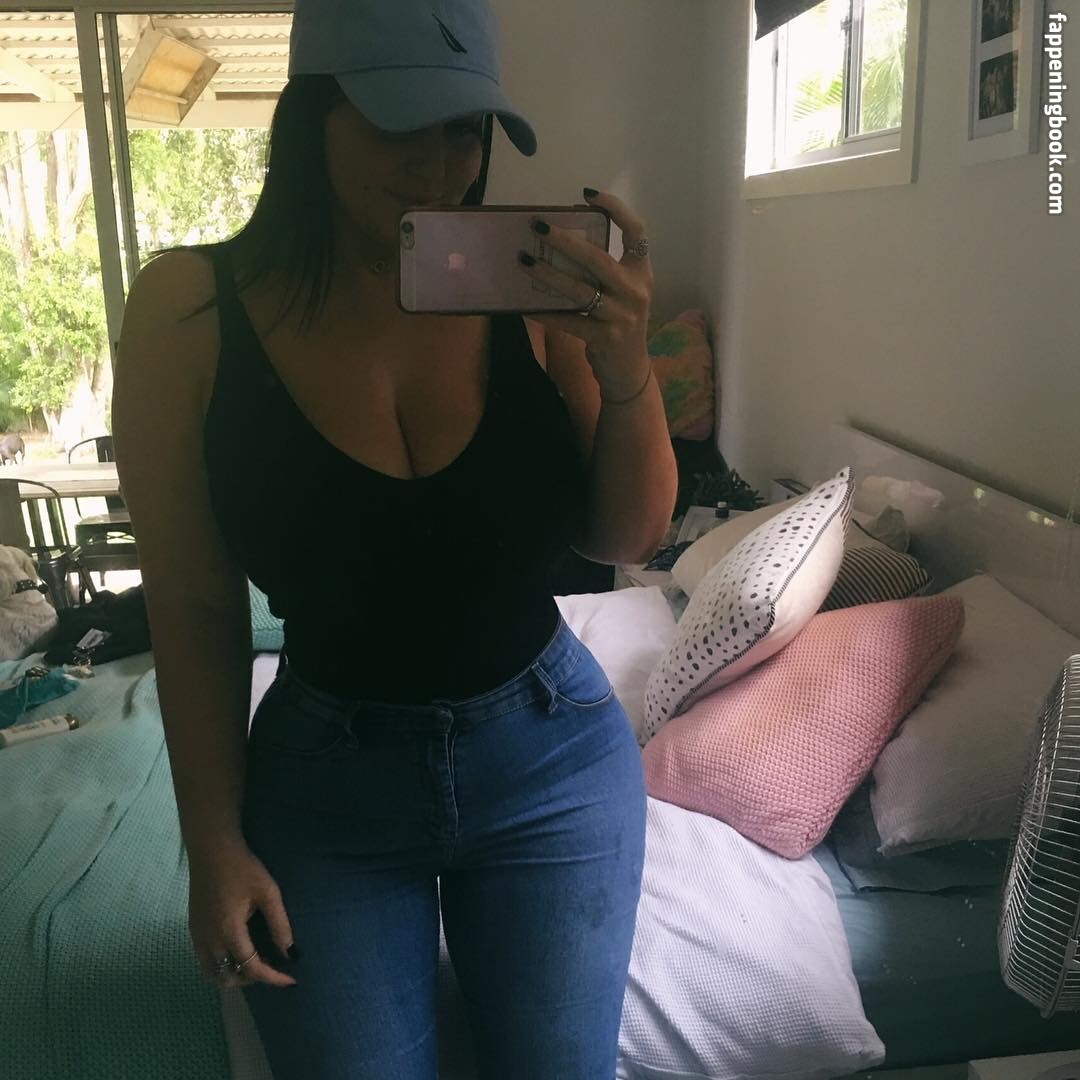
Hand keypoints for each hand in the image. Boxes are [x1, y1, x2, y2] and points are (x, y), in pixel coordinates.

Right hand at [188, 845, 297, 989]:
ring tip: (256, 962)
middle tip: (273, 966)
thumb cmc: (243, 867)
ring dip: (234, 976)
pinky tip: (238, 951)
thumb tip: (290, 953)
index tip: (291, 981)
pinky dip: (222, 966)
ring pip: (212, 974)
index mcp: (228, 932)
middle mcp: (208, 940)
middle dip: (253, 979)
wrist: (211, 849)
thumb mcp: (268, 893)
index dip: (273, 978)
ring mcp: (197, 936)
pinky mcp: (193, 929)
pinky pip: (205, 962)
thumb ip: (280, 925)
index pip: (252, 968)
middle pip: (228, 978)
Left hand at [519, 189, 653, 396]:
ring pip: (580, 289)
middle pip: (598, 258)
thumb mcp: (623, 292)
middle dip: (565, 240)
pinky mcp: (605, 338)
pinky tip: (527, 307)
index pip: (637, 231)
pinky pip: (569, 321)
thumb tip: (562, 239)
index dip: (616, 208)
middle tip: (538, 226)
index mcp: (642, 272)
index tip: (587, 194)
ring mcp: (622, 316)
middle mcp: (636, 291)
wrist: (629, 371)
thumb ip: (604, 269)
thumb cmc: (620, 324)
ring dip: (548, 274)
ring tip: (524, 260)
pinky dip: (546, 313)